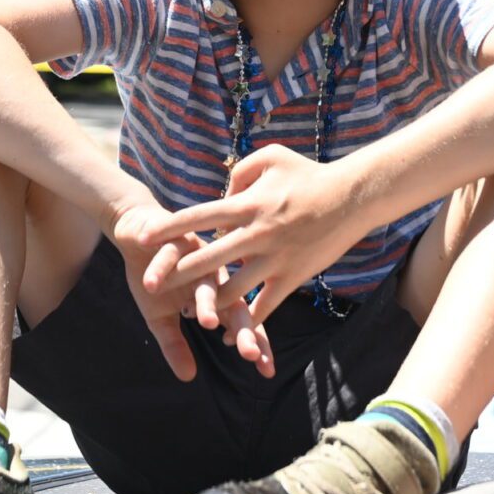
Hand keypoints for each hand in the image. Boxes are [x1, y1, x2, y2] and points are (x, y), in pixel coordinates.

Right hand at [110, 201, 272, 381]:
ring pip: (207, 280)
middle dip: (242, 328)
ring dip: (207, 300)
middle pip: (233, 303)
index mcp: (217, 294)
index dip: (253, 343)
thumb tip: (188, 378)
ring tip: (205, 323)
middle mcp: (215, 275)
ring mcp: (198, 256)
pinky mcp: (176, 237)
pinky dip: (160, 270)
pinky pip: (170, 256)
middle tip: (249, 353)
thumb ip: (175, 344)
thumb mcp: (160, 316)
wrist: (138, 234)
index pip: (239, 323)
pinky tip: (151, 285)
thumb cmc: (157, 276)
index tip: (266, 369)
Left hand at [138, 145, 362, 324]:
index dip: (169, 228)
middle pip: (208, 258)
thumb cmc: (309, 175)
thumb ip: (240, 172)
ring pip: (233, 289)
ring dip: (208, 303)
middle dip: (176, 273)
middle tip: (149, 285)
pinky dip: (246, 323)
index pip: (199, 217)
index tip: (140, 238)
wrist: (352, 198)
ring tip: (186, 313)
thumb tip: (223, 190)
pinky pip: (264, 306)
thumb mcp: (271, 158)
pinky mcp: (292, 277)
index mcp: (247, 204)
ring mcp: (275, 258)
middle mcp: (256, 233)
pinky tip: (230, 335)